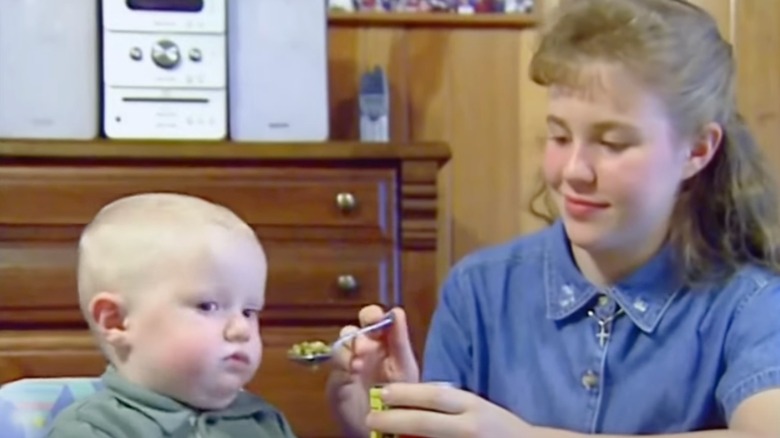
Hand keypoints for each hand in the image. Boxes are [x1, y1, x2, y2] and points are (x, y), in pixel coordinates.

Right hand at [326, 305, 419, 436]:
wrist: (386, 427)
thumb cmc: (401, 395)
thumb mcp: (404, 366)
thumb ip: (400, 340)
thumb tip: (396, 311)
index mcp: (382, 341)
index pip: (374, 318)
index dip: (372, 315)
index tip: (375, 318)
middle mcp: (364, 348)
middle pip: (353, 328)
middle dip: (357, 332)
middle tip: (365, 342)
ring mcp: (349, 362)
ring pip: (341, 343)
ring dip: (349, 348)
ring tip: (360, 363)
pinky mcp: (337, 379)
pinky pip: (335, 364)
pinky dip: (342, 363)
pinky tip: (352, 372)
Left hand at [366, 382, 533, 437]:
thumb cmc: (496, 426)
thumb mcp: (475, 407)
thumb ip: (448, 404)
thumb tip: (408, 399)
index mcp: (472, 406)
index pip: (435, 397)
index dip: (407, 393)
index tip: (383, 393)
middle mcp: (470, 427)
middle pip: (426, 423)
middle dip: (395, 420)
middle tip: (369, 417)